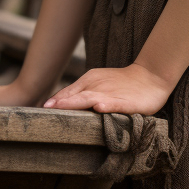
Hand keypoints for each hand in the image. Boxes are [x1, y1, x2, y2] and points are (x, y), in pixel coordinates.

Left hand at [43, 63, 172, 114]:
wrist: (151, 76)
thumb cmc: (122, 83)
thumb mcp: (98, 84)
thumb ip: (81, 94)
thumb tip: (58, 105)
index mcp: (89, 81)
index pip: (67, 93)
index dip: (54, 102)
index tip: (37, 111)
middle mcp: (96, 85)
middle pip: (74, 95)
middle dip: (59, 104)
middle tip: (43, 112)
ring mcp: (110, 92)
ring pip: (89, 98)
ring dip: (74, 104)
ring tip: (60, 109)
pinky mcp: (126, 101)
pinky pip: (114, 103)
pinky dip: (106, 105)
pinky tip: (99, 109)